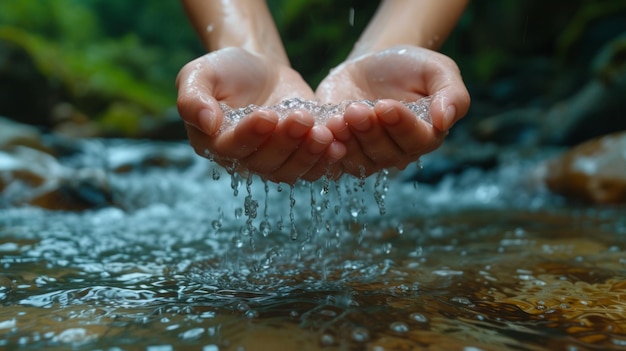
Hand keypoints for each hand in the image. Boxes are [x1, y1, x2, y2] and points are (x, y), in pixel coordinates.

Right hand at [176, 47, 345, 182]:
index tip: (268, 115)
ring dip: (308, 155)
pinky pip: (311, 170)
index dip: (250, 135)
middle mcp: (241, 160)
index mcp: (213, 143)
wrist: (261, 71)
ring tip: (324, 133)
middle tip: (301, 118)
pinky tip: (337, 146)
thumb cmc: (227, 71)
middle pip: (263, 163)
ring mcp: (272, 163)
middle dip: (285, 142)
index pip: (231, 147)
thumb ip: (193, 98)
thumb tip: (206, 123)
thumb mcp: (201, 74)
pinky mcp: (298, 159)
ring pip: (289, 171)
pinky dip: (325, 161)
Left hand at [315, 45, 469, 176]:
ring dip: (349, 141)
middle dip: (370, 132)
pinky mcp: (342, 153)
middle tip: (356, 109)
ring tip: (339, 118)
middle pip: (387, 154)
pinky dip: (329, 152)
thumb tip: (445, 120)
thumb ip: (452, 93)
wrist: (369, 66)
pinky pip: (336, 163)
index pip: (417, 140)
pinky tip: (325, 132)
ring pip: (360, 161)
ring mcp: (368, 156)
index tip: (385, 105)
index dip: (401, 126)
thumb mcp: (437, 69)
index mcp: (426, 135)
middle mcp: (398, 152)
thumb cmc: (408, 68)